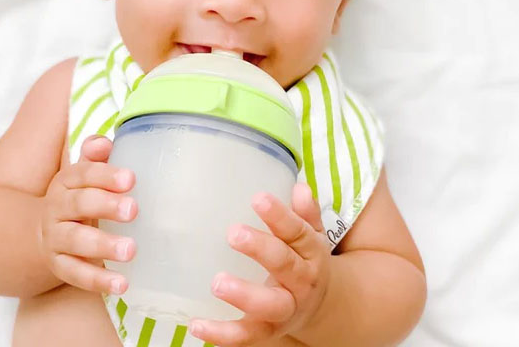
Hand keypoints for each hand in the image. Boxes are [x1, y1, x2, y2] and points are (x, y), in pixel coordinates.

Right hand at [38, 134, 137, 294]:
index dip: (106, 175)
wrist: (44, 232)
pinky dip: (98, 279)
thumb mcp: (86, 177)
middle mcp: (57, 208)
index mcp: (66, 182)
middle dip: (106, 205)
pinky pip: (76, 273)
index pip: (83, 173)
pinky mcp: (59, 265)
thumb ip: (96, 158)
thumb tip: (104, 143)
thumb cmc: (80, 198)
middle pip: (79, 203)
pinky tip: (121, 283)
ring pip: (76, 240)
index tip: (131, 179)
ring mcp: (55, 238)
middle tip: (134, 209)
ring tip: (131, 249)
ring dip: (104, 245)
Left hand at [190, 183, 331, 345]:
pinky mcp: (267, 331)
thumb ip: (305, 213)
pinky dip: (221, 334)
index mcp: (311, 253)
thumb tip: (299, 186)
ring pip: (269, 306)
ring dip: (243, 296)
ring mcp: (285, 310)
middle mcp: (302, 282)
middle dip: (261, 249)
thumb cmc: (305, 261)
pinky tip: (196, 325)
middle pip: (285, 265)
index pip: (297, 232)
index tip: (258, 198)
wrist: (321, 307)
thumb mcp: (311, 236)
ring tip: (217, 282)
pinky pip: (246, 336)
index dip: (279, 215)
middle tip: (234, 234)